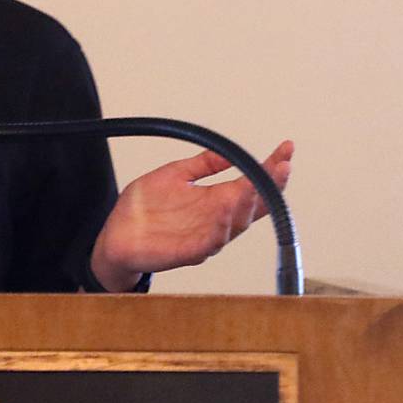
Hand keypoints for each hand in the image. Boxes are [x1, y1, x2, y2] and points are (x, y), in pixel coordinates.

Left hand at [91, 140, 293, 289]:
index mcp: (214, 200)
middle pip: (252, 205)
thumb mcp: (173, 176)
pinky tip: (226, 211)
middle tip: (283, 166)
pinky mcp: (187, 252)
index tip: (286, 149)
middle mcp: (216, 220)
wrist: (116, 237)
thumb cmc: (144, 211)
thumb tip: (227, 153)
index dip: (270, 168)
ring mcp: (204, 237)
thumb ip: (201, 165)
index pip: (251, 182)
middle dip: (269, 186)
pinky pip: (209, 242)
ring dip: (247, 205)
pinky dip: (220, 229)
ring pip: (235, 224)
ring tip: (256, 184)